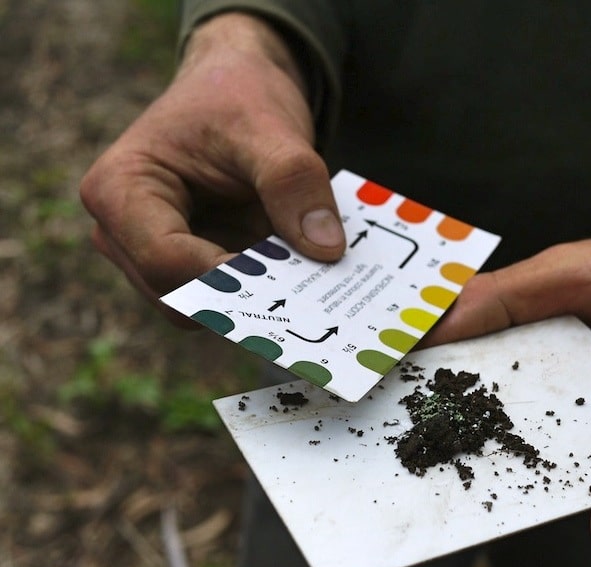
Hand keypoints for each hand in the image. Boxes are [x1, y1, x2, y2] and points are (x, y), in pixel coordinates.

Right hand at [80, 13, 344, 323]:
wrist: (237, 87)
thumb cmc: (236, 96)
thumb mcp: (270, 128)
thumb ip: (294, 183)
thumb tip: (325, 250)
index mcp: (119, 192)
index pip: (166, 263)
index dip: (230, 278)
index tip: (291, 276)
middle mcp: (122, 235)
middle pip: (184, 298)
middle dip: (248, 294)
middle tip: (314, 285)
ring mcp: (153, 257)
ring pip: (211, 308)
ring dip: (262, 295)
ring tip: (312, 269)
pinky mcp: (191, 268)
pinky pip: (230, 299)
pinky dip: (269, 290)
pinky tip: (304, 268)